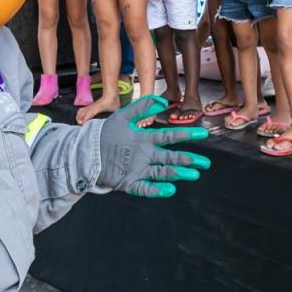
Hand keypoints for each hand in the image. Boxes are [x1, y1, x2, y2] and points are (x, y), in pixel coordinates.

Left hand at [96, 96, 210, 197]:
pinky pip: (146, 188)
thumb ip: (141, 107)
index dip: (186, 136)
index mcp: (146, 140)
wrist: (87, 151)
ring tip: (192, 174)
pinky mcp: (130, 182)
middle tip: (204, 163)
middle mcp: (146, 156)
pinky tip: (170, 190)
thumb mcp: (123, 117)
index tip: (202, 134)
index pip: (170, 138)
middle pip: (171, 158)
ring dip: (177, 174)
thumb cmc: (106, 133)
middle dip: (188, 160)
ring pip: (163, 173)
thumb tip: (162, 101)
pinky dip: (158, 190)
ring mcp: (139, 170)